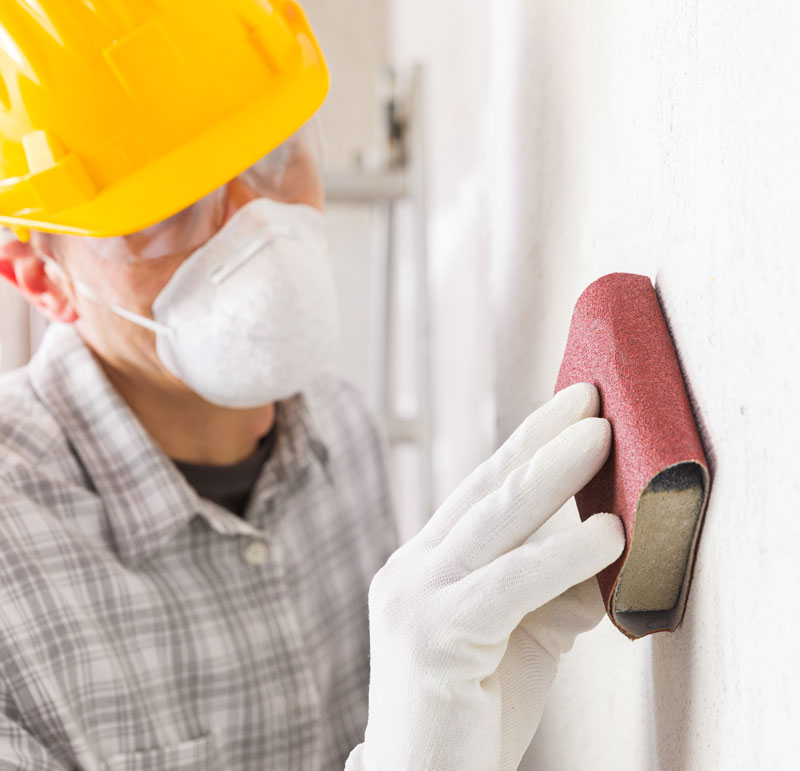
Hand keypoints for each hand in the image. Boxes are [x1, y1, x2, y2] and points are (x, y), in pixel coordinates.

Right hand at [345, 383, 625, 770]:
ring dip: (554, 476)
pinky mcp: (432, 636)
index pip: (479, 488)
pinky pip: (509, 583)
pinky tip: (605, 535)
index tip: (571, 406)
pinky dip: (562, 556)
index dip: (527, 443)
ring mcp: (413, 599)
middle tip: (589, 402)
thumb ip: (553, 589)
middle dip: (542, 441)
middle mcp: (410, 570)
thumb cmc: (472, 710)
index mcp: (425, 562)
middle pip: (485, 490)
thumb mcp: (521, 635)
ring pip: (494, 523)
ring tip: (600, 439)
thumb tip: (606, 551)